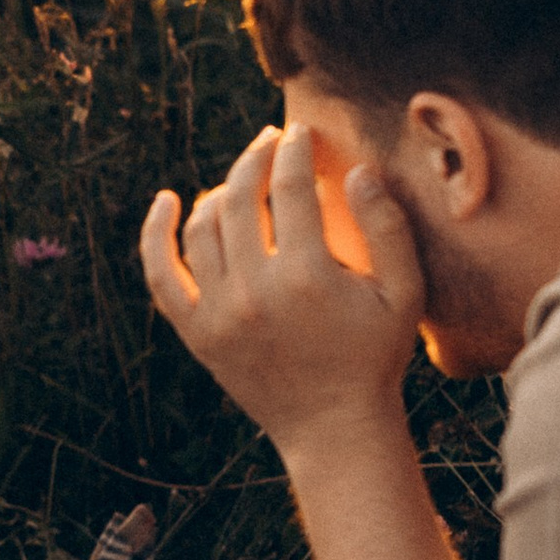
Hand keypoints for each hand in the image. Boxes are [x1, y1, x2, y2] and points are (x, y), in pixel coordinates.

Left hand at [140, 124, 423, 460]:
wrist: (333, 426)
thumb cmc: (376, 355)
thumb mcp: (404, 292)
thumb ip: (387, 226)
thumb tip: (359, 169)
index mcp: (309, 276)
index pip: (291, 186)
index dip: (295, 150)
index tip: (300, 132)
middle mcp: (256, 291)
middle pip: (240, 198)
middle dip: (256, 159)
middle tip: (271, 142)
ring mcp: (219, 314)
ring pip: (202, 227)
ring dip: (219, 192)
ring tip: (242, 182)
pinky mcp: (196, 333)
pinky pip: (161, 274)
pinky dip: (156, 234)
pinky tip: (166, 201)